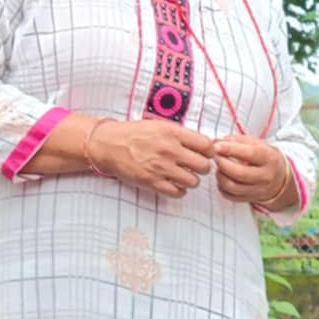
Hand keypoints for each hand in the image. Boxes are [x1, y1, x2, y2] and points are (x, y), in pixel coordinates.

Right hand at [90, 119, 213, 197]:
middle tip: (195, 166)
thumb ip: (181, 134)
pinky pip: (178, 192)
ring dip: (191, 180)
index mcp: (173, 133)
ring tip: (183, 175)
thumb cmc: (134, 134)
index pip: (207, 146)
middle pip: (204, 166)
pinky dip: (179, 190)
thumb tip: (204, 145)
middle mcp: (169, 150)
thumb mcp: (160, 125)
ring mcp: (161, 168)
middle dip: (202, 167)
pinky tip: (174, 183)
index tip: (205, 154)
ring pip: (194, 182)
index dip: (209, 152)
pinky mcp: (152, 182)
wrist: (108, 144)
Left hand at [214, 135, 294, 207]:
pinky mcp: (249, 199)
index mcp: (269, 158)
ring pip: (232, 186)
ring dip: (220, 175)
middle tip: (216, 156)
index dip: (230, 149)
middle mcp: (265, 176)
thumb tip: (216, 142)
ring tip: (219, 167)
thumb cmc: (265, 158)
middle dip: (222, 163)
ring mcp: (258, 190)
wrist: (279, 177)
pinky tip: (223, 178)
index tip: (217, 146)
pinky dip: (221, 186)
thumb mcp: (256, 143)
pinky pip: (229, 196)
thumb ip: (236, 140)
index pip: (249, 154)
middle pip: (239, 173)